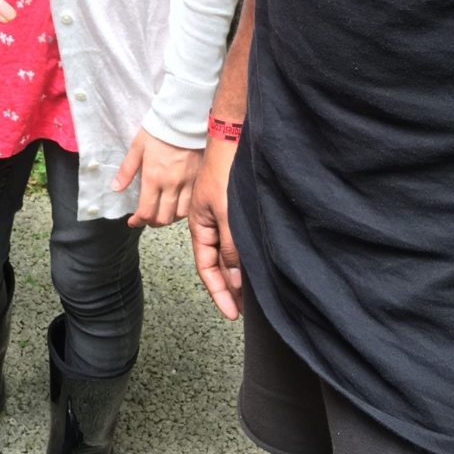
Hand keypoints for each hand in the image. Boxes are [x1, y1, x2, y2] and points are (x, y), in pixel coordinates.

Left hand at [113, 129, 201, 227]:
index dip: (139, 221)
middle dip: (152, 222)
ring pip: (180, 214)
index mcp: (153, 178)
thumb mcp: (137, 147)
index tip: (133, 221)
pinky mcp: (197, 179)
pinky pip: (191, 203)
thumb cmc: (158, 131)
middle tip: (146, 217)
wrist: (183, 119)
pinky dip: (183, 210)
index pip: (147, 212)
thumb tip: (116, 188)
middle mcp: (171, 185)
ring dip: (169, 218)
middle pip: (164, 218)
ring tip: (161, 212)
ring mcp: (187, 183)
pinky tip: (176, 204)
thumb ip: (126, 170)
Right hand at [188, 137, 242, 319]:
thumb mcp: (227, 213)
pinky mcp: (232, 211)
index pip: (206, 268)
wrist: (231, 140)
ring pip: (227, 254)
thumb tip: (234, 279)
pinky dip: (243, 257)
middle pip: (215, 264)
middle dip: (228, 288)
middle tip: (245, 311)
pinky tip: (254, 265)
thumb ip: (231, 246)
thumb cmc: (225, 173)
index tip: (232, 313)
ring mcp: (220, 218)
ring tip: (251, 295)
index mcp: (199, 227)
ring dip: (237, 274)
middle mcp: (208, 225)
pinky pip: (236, 241)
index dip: (218, 292)